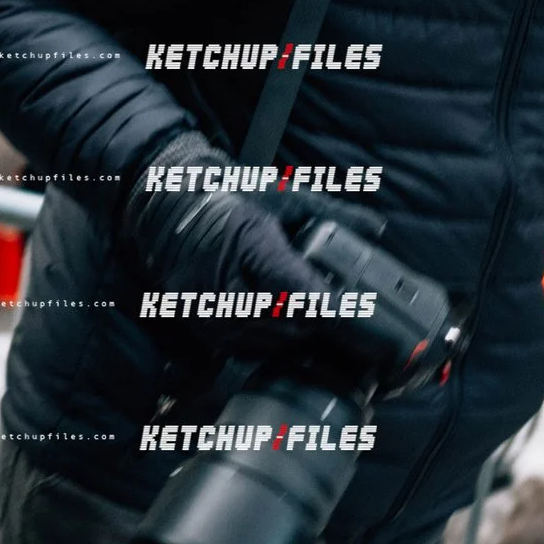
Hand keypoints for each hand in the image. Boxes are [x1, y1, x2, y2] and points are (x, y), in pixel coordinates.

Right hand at [119, 139, 353, 363]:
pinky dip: (267, 343)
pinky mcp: (194, 323)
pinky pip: (241, 348)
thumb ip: (331, 213)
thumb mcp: (281, 195)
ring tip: (313, 325)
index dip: (325, 304)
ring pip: (263, 341)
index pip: (291, 285)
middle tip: (339, 321)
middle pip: (281, 321)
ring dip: (293, 338)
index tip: (352, 313)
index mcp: (245, 238)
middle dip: (314, 323)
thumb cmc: (230, 196)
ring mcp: (202, 305)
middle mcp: (219, 277)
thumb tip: (376, 228)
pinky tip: (282, 329)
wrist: (167, 204)